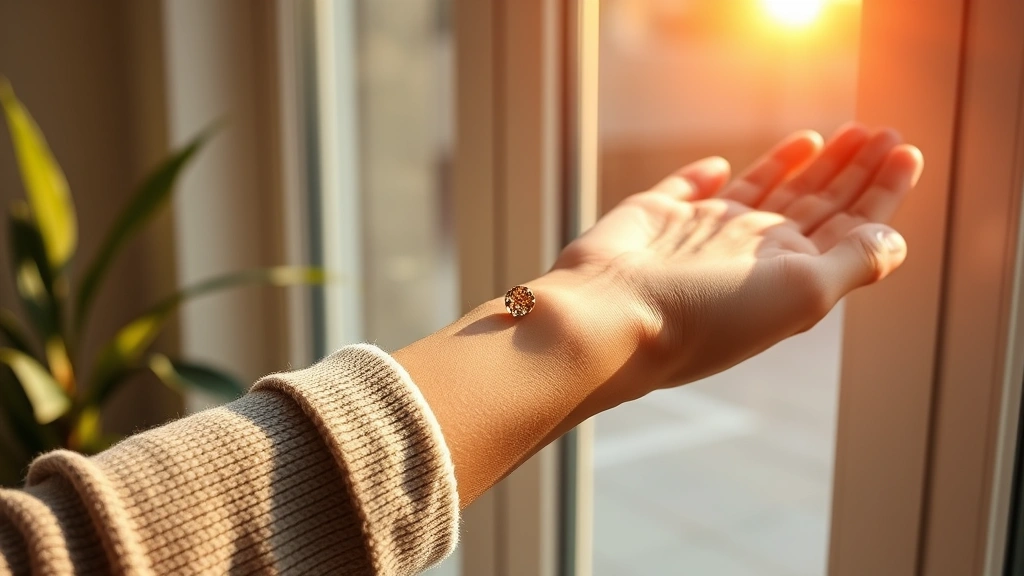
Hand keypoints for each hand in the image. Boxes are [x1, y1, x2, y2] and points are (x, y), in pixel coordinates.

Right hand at [552, 123, 922, 404]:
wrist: (613, 315)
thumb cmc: (707, 315)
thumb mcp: (803, 293)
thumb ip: (855, 262)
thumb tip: (894, 240)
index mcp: (790, 275)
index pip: (850, 228)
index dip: (881, 191)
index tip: (904, 151)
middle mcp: (751, 256)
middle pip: (813, 205)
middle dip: (849, 170)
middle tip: (878, 132)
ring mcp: (703, 235)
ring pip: (762, 192)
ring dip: (799, 164)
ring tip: (832, 135)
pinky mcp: (658, 217)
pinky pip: (689, 189)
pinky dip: (708, 175)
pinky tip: (725, 165)